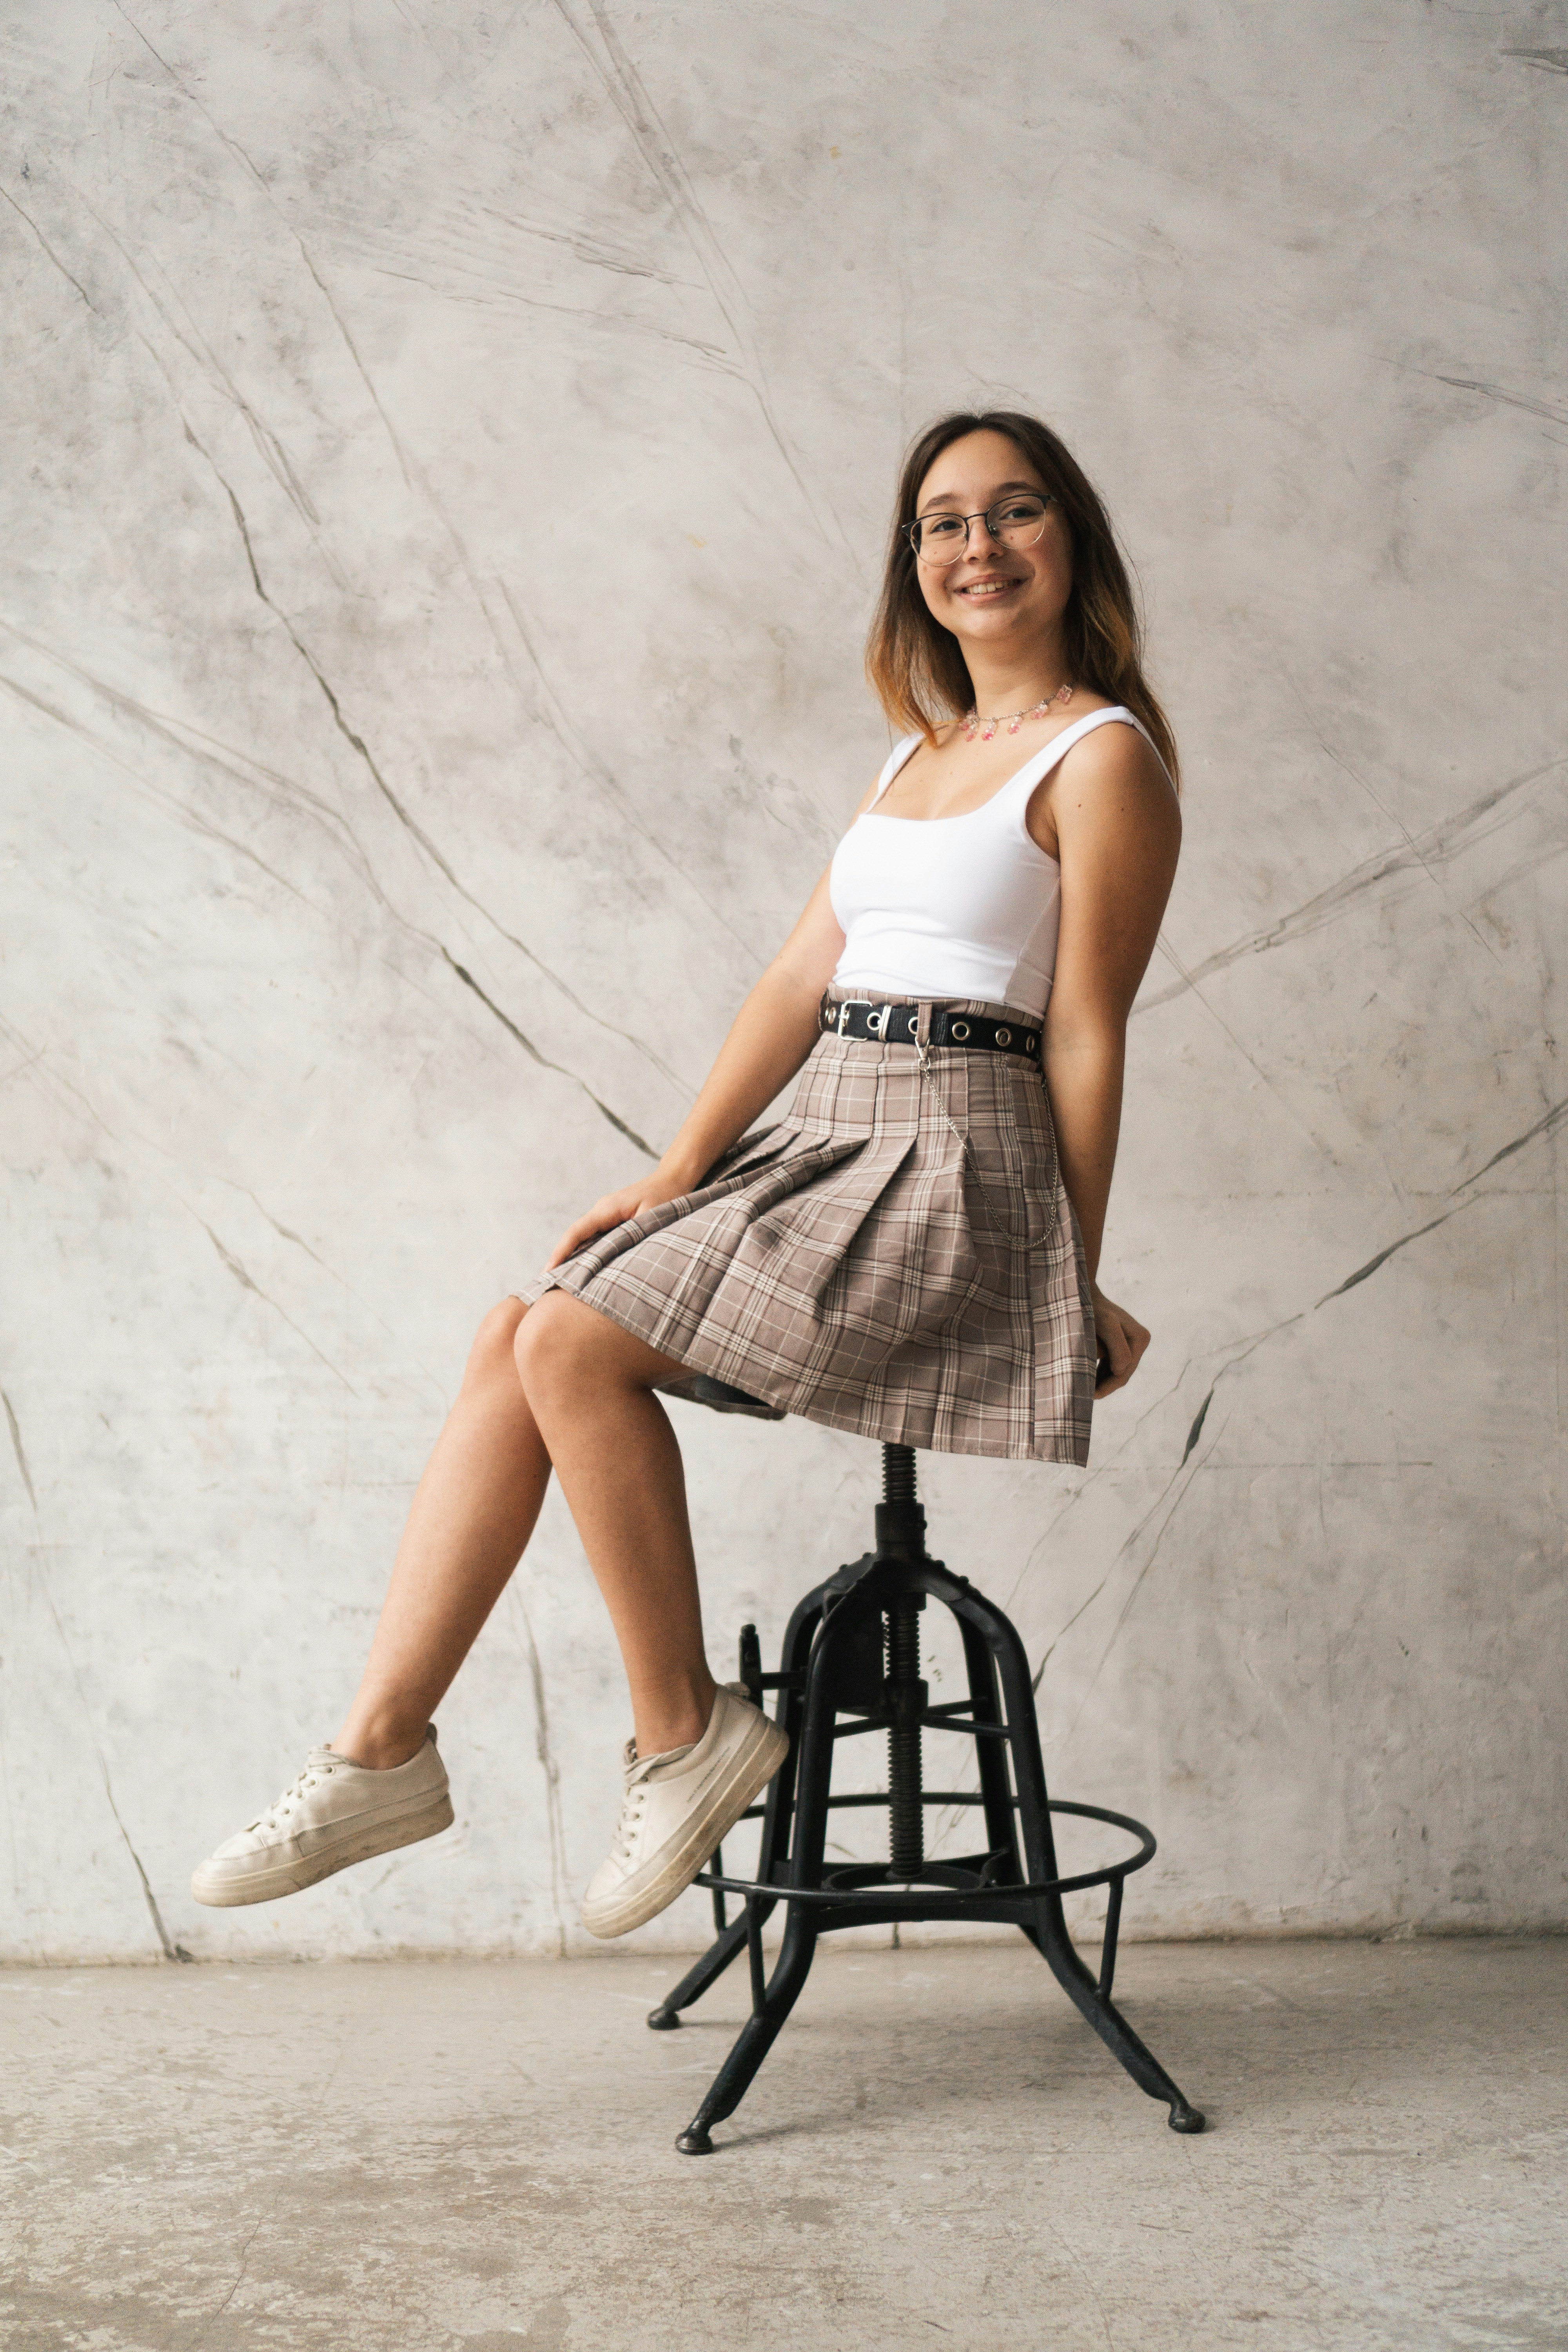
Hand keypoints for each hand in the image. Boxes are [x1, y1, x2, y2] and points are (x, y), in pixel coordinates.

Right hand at [546, 1163, 700, 1269]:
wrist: (674, 1179)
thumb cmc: (667, 1197)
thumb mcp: (653, 1217)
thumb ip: (635, 1235)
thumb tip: (618, 1259)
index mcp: (607, 1209)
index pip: (577, 1232)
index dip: (561, 1252)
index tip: (548, 1272)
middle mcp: (602, 1211)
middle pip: (575, 1237)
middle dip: (560, 1260)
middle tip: (546, 1286)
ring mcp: (606, 1215)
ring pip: (584, 1239)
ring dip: (572, 1258)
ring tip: (561, 1284)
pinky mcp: (614, 1221)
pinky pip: (595, 1239)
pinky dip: (587, 1254)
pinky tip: (584, 1270)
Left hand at [1091, 1282, 1149, 1396]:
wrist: (1084, 1291)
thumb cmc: (1092, 1307)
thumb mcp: (1104, 1324)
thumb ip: (1116, 1347)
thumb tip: (1121, 1371)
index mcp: (1140, 1339)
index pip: (1123, 1372)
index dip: (1107, 1387)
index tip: (1089, 1395)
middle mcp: (1140, 1340)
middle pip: (1122, 1373)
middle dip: (1104, 1386)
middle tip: (1084, 1396)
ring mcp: (1132, 1342)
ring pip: (1116, 1370)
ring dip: (1102, 1380)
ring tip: (1083, 1389)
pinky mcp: (1122, 1342)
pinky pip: (1112, 1363)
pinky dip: (1100, 1371)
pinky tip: (1087, 1376)